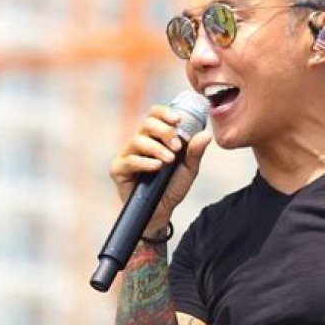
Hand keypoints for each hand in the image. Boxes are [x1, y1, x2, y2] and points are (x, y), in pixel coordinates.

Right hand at [109, 105, 211, 235]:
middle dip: (164, 131)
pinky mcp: (118, 169)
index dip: (165, 113)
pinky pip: (129, 160)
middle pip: (147, 123)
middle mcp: (140, 142)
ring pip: (137, 140)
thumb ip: (195, 152)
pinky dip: (145, 162)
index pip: (155, 115)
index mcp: (156, 137)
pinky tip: (157, 167)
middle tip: (177, 146)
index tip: (178, 119)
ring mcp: (127, 154)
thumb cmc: (172, 187)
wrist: (161, 212)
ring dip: (156, 148)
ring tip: (169, 160)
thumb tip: (206, 134)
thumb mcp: (188, 169)